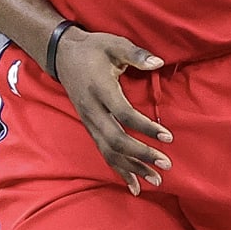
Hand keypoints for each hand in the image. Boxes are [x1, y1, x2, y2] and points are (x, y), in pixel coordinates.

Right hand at [52, 29, 172, 193]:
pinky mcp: (90, 127)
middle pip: (116, 139)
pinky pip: (104, 152)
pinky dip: (119, 170)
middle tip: (166, 164)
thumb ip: (135, 54)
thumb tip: (158, 62)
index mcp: (100, 89)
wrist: (62, 55)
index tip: (168, 137)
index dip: (145, 127)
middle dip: (141, 155)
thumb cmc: (93, 49)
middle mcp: (92, 109)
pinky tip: (134, 185)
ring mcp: (89, 121)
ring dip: (133, 168)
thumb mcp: (113, 44)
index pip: (124, 113)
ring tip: (156, 180)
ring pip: (109, 151)